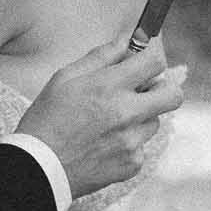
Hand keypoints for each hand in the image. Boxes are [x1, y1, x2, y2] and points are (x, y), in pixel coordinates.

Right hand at [17, 37, 184, 199]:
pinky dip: (128, 143)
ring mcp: (132, 141)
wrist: (37, 170)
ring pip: (155, 121)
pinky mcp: (132, 164)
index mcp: (108, 87)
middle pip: (173, 94)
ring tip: (109, 122)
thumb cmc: (46, 119)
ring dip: (141, 116)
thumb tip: (126, 40)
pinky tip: (103, 144)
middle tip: (144, 88)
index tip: (148, 54)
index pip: (154, 62)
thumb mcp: (64, 78)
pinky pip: (141, 146)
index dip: (154, 54)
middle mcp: (126, 113)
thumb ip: (100, 56)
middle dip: (162, 87)